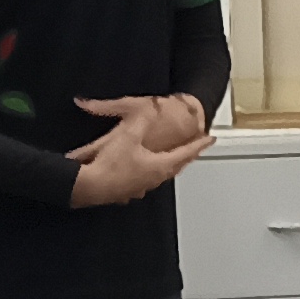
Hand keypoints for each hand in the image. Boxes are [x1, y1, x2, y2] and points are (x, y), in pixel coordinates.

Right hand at [67, 95, 216, 205]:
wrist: (89, 187)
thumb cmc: (110, 166)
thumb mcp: (128, 136)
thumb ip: (140, 121)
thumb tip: (147, 108)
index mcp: (159, 165)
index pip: (186, 153)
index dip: (199, 144)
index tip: (210, 138)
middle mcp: (153, 179)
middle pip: (177, 166)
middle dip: (187, 156)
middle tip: (195, 149)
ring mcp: (140, 187)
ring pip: (161, 175)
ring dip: (169, 165)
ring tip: (172, 159)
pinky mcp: (126, 191)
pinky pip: (145, 180)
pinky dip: (149, 173)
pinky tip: (142, 171)